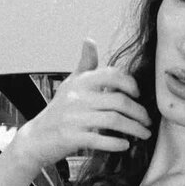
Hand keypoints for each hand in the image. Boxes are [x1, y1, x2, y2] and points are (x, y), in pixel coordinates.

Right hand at [14, 38, 151, 167]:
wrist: (36, 138)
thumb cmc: (58, 111)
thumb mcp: (70, 84)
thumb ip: (85, 65)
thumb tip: (89, 40)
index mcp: (80, 82)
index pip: (112, 75)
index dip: (131, 84)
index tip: (139, 95)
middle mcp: (77, 97)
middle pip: (119, 101)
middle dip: (139, 112)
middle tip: (147, 120)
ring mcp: (74, 118)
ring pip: (114, 121)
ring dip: (134, 129)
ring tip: (143, 133)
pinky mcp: (72, 137)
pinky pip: (100, 139)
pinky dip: (116, 143)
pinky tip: (125, 145)